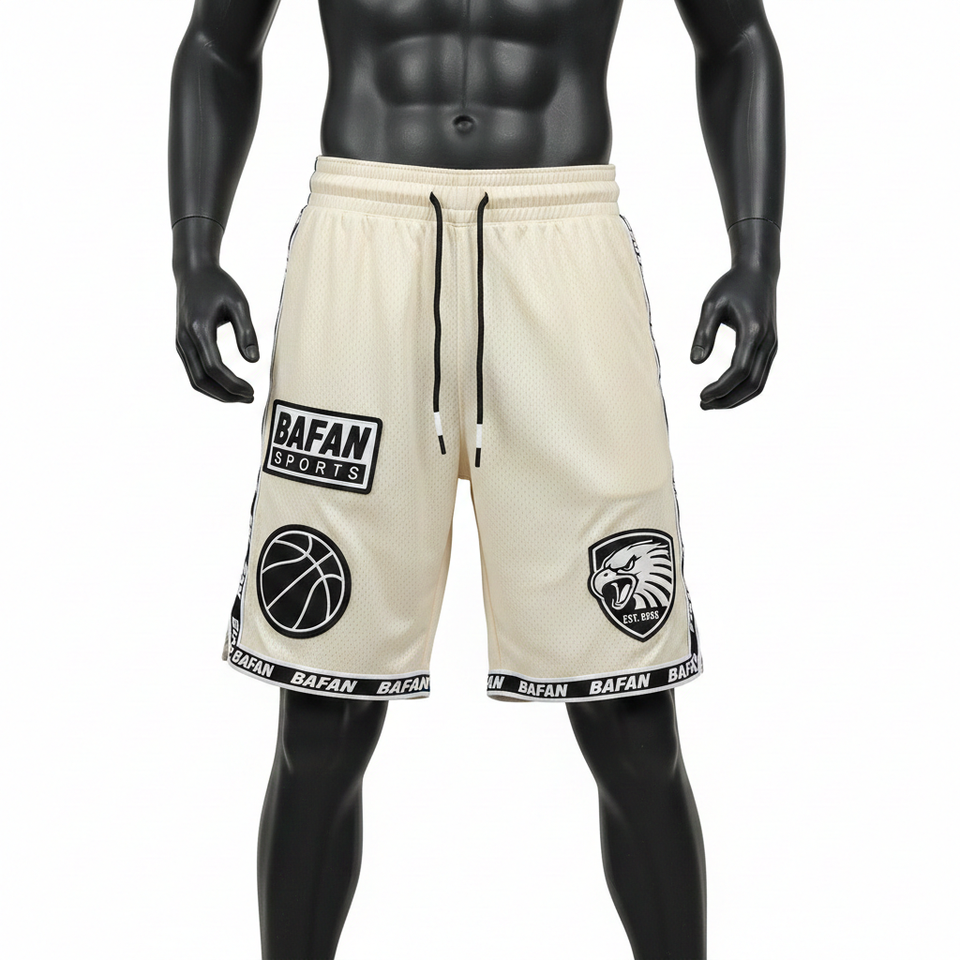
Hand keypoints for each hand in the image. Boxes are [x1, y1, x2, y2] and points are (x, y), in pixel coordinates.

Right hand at [175, 261, 258, 402]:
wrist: (193, 272)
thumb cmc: (218, 285)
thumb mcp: (239, 303)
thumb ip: (246, 332)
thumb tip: (253, 361)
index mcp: (198, 329)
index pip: (214, 367)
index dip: (232, 384)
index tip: (251, 390)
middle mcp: (185, 339)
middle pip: (201, 380)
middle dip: (226, 394)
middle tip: (249, 398)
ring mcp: (181, 343)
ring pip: (195, 379)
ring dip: (217, 392)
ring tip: (241, 395)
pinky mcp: (182, 344)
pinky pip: (193, 372)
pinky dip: (210, 383)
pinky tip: (228, 385)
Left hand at [690, 262, 777, 409]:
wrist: (758, 273)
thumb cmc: (732, 286)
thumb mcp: (711, 305)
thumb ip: (703, 333)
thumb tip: (695, 362)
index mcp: (753, 332)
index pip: (739, 371)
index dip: (720, 388)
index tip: (701, 396)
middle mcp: (767, 342)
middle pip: (752, 383)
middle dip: (727, 399)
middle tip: (703, 405)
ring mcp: (772, 346)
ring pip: (759, 384)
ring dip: (736, 398)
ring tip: (712, 403)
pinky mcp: (770, 347)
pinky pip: (760, 376)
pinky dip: (744, 389)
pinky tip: (725, 392)